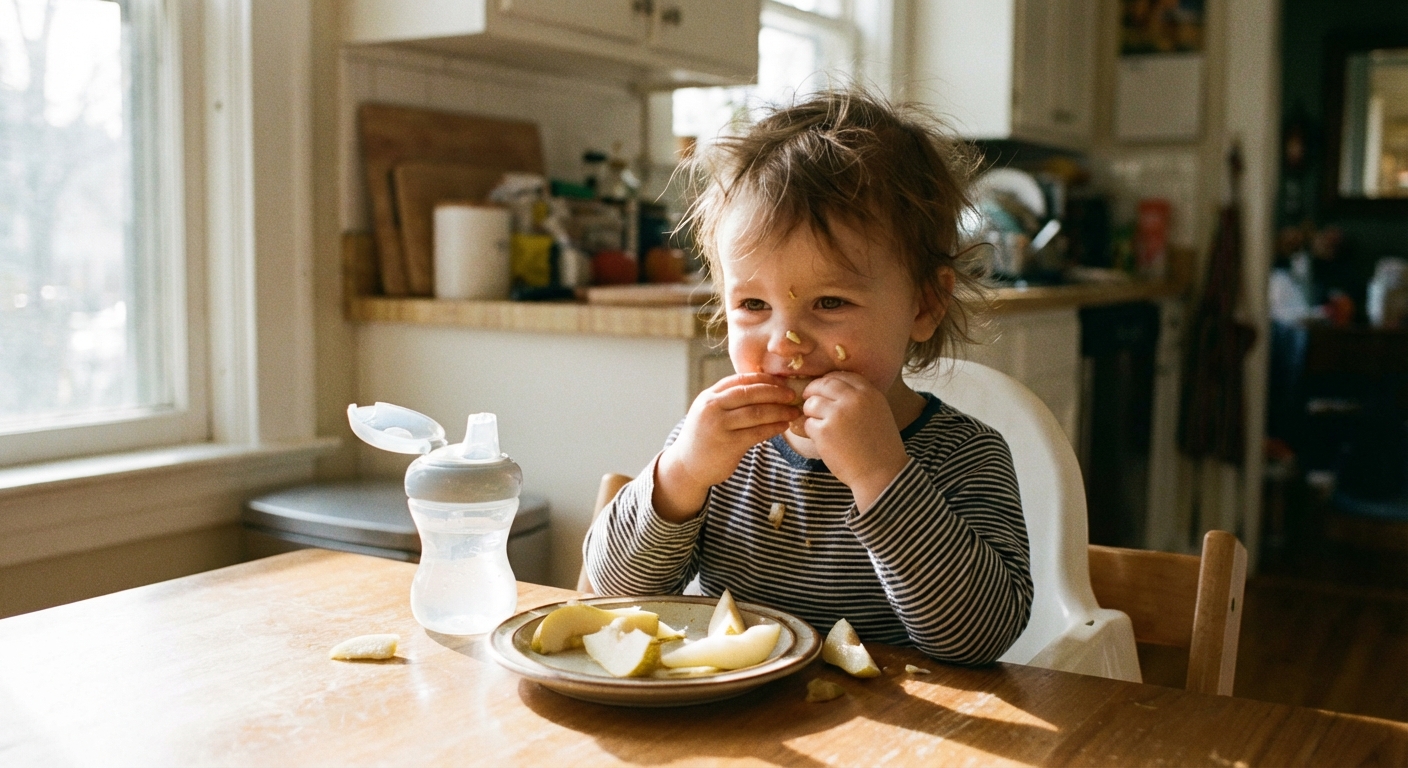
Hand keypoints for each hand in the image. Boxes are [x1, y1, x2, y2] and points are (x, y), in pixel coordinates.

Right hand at [654, 373, 799, 521]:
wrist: (687, 466)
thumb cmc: (704, 437)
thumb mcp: (708, 411)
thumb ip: (728, 399)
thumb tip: (763, 387)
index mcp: (709, 396)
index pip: (741, 380)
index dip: (764, 380)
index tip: (781, 382)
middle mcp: (712, 408)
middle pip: (751, 393)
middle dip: (776, 393)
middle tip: (792, 395)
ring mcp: (720, 426)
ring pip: (757, 412)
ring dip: (779, 411)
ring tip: (793, 411)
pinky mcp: (729, 445)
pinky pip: (758, 432)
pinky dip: (774, 428)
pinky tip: (784, 426)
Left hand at [799, 372, 910, 511]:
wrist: (882, 473)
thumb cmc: (880, 447)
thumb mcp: (878, 413)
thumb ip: (860, 399)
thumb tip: (833, 389)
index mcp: (870, 393)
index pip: (842, 376)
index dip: (830, 381)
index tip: (824, 389)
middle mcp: (854, 399)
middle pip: (823, 384)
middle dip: (813, 391)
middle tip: (809, 400)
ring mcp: (837, 414)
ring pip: (811, 403)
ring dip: (811, 413)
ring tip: (820, 425)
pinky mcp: (824, 431)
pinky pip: (808, 424)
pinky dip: (812, 431)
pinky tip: (823, 441)